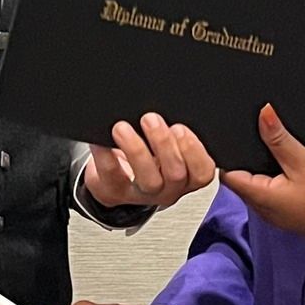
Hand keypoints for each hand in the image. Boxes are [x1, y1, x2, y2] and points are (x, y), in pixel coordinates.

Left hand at [85, 114, 215, 211]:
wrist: (115, 180)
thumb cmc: (148, 157)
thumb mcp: (169, 146)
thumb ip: (176, 134)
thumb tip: (169, 110)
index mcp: (188, 176)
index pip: (203, 171)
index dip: (195, 151)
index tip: (180, 128)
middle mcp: (169, 188)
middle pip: (175, 174)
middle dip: (164, 144)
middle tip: (150, 119)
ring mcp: (143, 193)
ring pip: (148, 180)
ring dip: (136, 150)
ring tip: (122, 128)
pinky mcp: (116, 191)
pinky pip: (112, 175)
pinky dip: (105, 155)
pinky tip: (101, 141)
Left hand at [221, 105, 304, 251]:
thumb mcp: (304, 162)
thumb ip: (279, 138)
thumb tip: (263, 114)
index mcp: (260, 198)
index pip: (228, 175)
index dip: (227, 154)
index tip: (234, 136)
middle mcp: (263, 210)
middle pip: (241, 181)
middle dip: (246, 159)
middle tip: (256, 137)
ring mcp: (275, 214)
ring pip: (257, 187)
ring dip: (262, 169)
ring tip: (273, 150)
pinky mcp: (288, 214)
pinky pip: (271, 194)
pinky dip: (274, 179)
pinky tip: (288, 169)